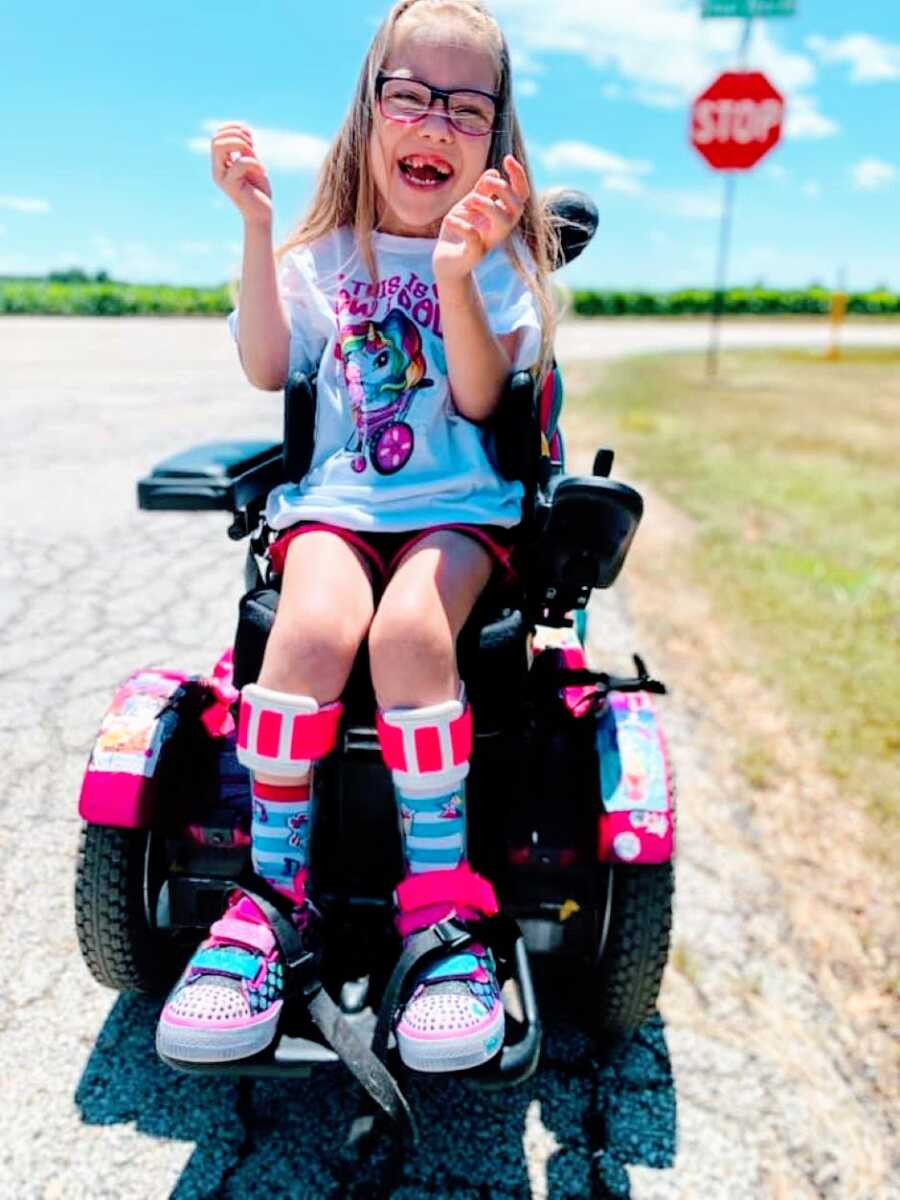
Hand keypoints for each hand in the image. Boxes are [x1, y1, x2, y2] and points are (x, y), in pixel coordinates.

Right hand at [211, 123, 272, 227]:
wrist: (262, 214)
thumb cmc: (258, 191)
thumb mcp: (253, 163)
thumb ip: (246, 149)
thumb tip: (243, 129)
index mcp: (220, 164)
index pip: (217, 136)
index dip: (232, 128)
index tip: (249, 134)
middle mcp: (217, 170)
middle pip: (216, 140)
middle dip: (237, 135)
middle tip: (252, 146)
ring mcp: (222, 177)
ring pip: (220, 146)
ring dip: (240, 144)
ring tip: (254, 155)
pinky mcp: (230, 186)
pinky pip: (240, 163)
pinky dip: (255, 162)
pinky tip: (264, 171)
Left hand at [433, 155, 529, 282]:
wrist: (444, 262)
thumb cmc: (458, 232)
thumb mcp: (468, 207)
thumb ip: (480, 192)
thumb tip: (494, 172)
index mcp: (500, 216)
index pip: (520, 195)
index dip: (518, 176)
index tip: (508, 158)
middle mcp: (498, 230)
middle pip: (517, 209)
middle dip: (505, 190)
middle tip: (487, 183)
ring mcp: (487, 243)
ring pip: (502, 224)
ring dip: (489, 205)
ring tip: (470, 199)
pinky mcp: (472, 256)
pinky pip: (474, 240)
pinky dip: (462, 226)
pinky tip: (450, 219)